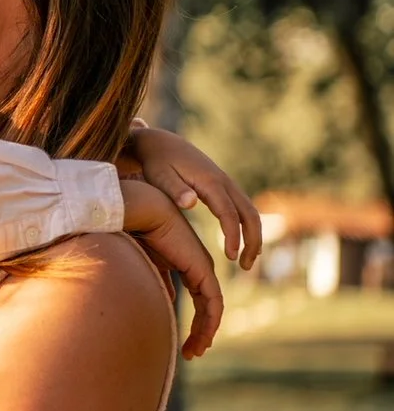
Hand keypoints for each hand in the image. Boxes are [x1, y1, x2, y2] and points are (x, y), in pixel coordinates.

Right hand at [119, 179, 223, 359]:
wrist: (141, 212)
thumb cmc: (137, 233)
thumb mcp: (148, 265)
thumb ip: (159, 283)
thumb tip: (165, 302)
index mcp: (188, 265)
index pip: (200, 300)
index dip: (195, 324)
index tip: (186, 345)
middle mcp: (199, 268)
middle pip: (208, 308)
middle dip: (201, 333)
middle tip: (191, 354)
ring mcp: (203, 269)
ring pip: (213, 310)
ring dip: (205, 333)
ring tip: (194, 352)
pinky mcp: (202, 270)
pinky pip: (213, 304)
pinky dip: (209, 324)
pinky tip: (202, 339)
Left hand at [124, 126, 261, 269]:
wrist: (161, 143)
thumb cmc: (157, 163)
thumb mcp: (159, 176)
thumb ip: (174, 190)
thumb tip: (191, 203)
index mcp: (210, 182)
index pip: (229, 213)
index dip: (233, 236)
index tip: (231, 258)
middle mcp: (224, 182)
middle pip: (250, 214)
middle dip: (253, 241)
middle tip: (244, 267)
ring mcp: (226, 183)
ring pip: (250, 211)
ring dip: (254, 236)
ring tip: (245, 262)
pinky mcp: (223, 186)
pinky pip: (243, 208)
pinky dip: (248, 227)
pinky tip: (242, 244)